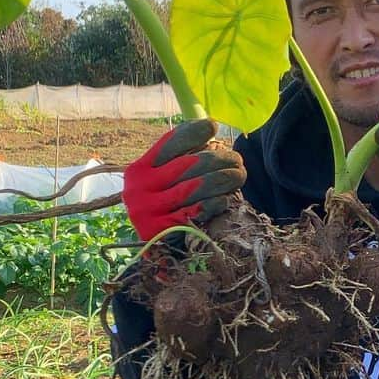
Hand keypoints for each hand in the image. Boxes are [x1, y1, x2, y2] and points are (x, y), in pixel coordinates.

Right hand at [122, 118, 245, 241]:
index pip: (168, 144)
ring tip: (239, 175)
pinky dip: (214, 203)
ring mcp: (147, 210)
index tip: (213, 126)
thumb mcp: (162, 182)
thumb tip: (210, 129)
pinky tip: (226, 198)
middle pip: (187, 164)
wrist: (152, 252)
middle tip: (237, 159)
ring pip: (194, 187)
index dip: (193, 132)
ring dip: (222, 178)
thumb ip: (179, 160)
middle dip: (218, 159)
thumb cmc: (163, 209)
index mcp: (139, 170)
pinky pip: (194, 212)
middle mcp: (139, 188)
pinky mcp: (160, 231)